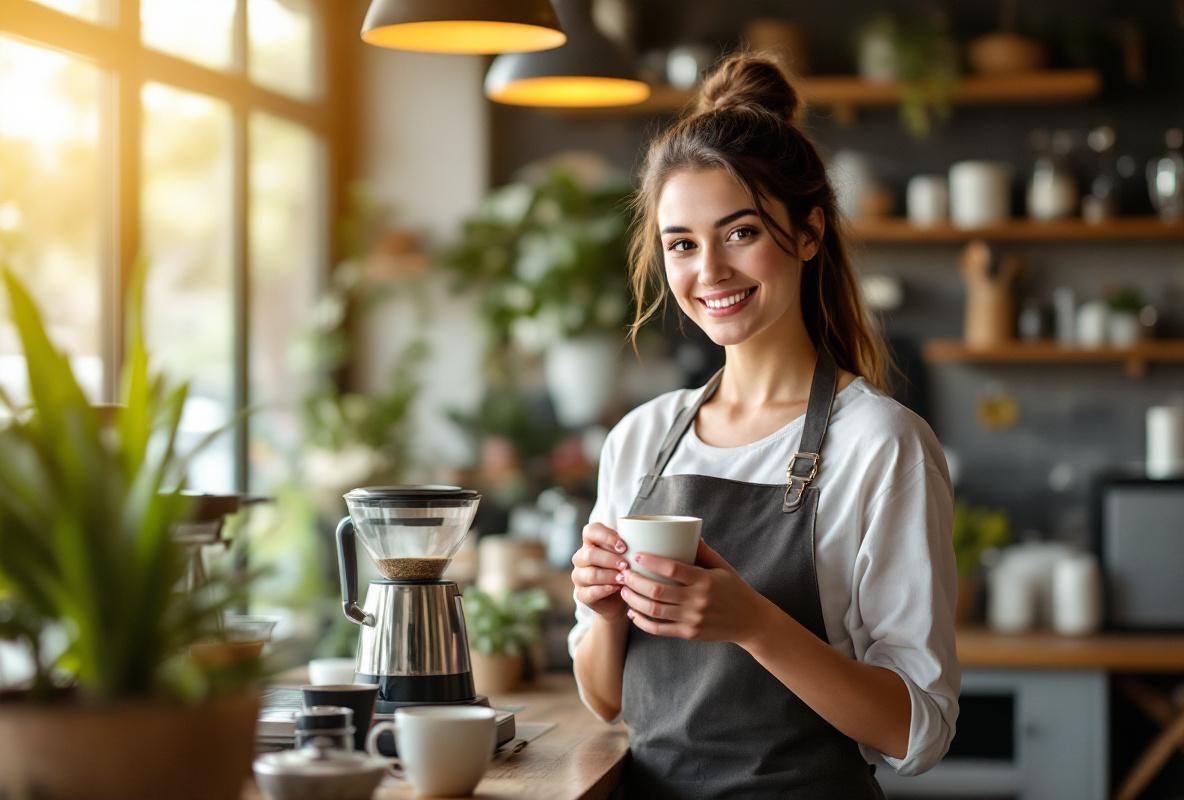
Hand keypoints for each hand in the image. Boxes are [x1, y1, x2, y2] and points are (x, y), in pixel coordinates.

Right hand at [570, 523, 630, 620]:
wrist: (621, 598)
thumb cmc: (625, 570)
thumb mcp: (629, 556)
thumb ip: (632, 546)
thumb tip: (648, 539)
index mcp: (591, 542)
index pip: (590, 531)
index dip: (606, 536)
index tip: (624, 546)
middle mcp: (582, 558)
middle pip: (589, 554)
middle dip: (610, 559)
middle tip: (626, 565)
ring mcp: (579, 576)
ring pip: (590, 574)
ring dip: (609, 576)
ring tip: (624, 579)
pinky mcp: (581, 594)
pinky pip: (589, 592)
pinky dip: (604, 590)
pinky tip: (616, 589)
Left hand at [619, 539, 767, 643]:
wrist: (749, 621)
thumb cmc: (734, 589)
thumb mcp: (722, 567)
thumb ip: (703, 551)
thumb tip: (687, 531)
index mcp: (705, 580)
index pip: (672, 569)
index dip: (651, 562)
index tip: (636, 556)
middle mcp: (697, 600)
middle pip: (657, 590)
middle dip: (634, 581)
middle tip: (623, 573)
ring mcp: (692, 619)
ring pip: (654, 610)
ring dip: (634, 600)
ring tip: (623, 590)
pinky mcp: (688, 633)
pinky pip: (659, 629)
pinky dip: (642, 622)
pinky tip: (633, 612)